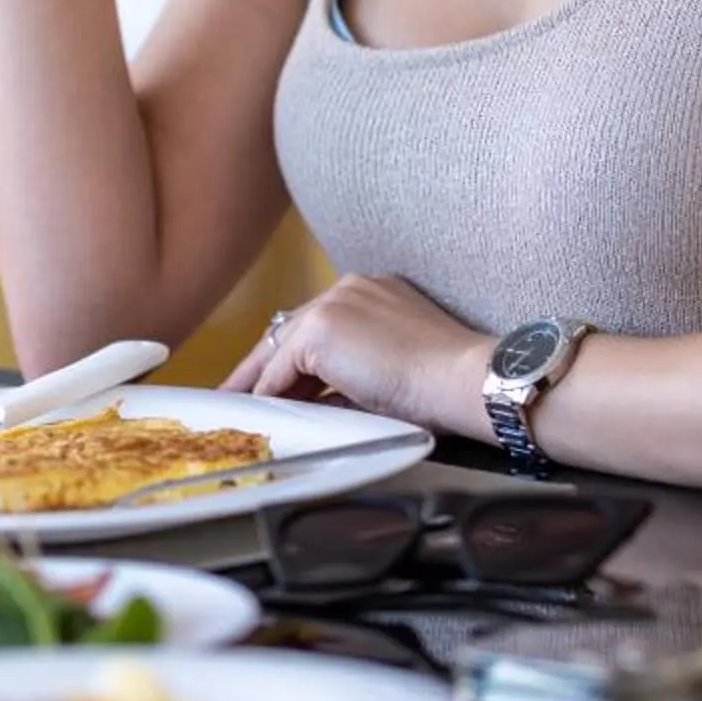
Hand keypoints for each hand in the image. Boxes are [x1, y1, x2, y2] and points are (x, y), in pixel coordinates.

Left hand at [224, 274, 492, 435]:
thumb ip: (353, 376)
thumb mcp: (391, 372)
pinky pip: (281, 368)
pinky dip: (269, 391)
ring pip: (282, 346)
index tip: (278, 381)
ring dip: (263, 379)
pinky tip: (260, 411)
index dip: (295, 357)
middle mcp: (349, 289)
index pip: (320, 324)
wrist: (460, 379)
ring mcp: (333, 304)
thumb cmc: (443, 386)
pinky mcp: (320, 328)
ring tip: (241, 404)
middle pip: (292, 329)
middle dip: (268, 365)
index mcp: (372, 294)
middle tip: (243, 393)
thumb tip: (318, 401)